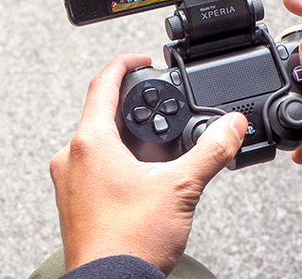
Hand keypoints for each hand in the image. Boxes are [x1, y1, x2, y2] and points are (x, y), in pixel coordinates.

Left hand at [50, 54, 246, 273]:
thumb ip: (210, 150)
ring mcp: (70, 179)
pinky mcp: (74, 199)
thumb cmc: (129, 242)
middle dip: (136, 111)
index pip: (103, 84)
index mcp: (89, 142)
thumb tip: (231, 125)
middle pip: (102, 114)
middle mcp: (71, 156)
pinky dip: (120, 162)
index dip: (125, 65)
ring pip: (100, 142)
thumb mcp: (180, 188)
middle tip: (163, 113)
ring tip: (162, 152)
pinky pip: (95, 166)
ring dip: (130, 139)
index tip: (142, 60)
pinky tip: (145, 179)